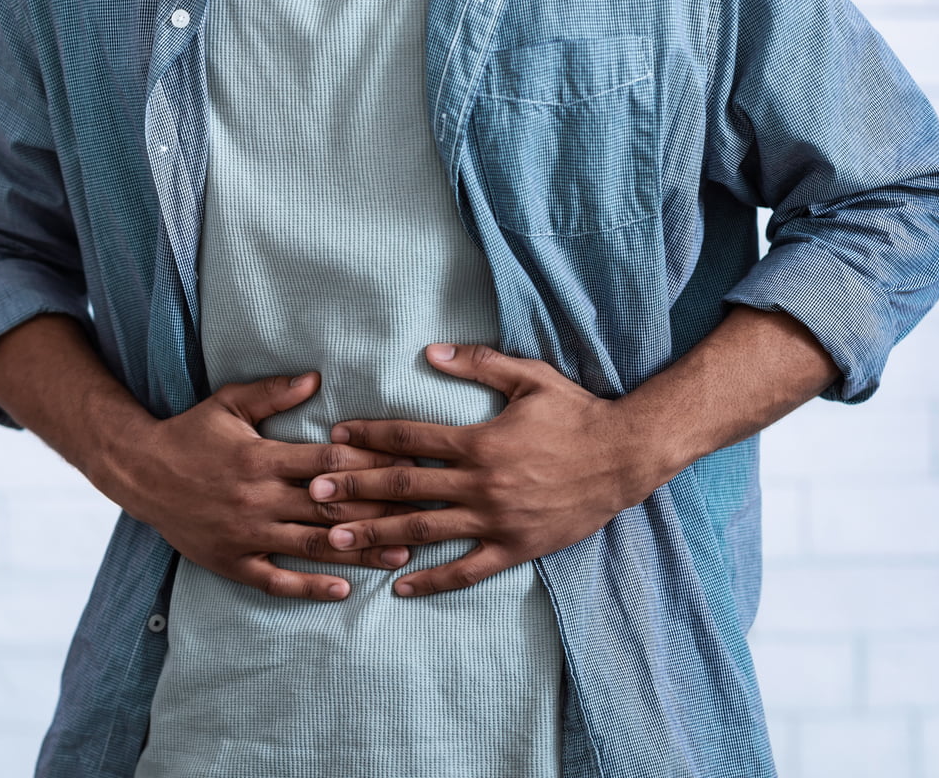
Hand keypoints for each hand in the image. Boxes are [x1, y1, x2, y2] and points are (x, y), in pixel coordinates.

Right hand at [93, 371, 417, 600]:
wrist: (137, 472)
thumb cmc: (189, 433)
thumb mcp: (227, 404)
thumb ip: (272, 392)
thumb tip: (317, 377)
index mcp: (261, 457)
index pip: (326, 463)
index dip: (369, 465)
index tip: (407, 465)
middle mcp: (257, 498)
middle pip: (329, 507)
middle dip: (379, 512)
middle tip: (423, 516)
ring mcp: (245, 533)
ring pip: (312, 546)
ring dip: (360, 552)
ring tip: (401, 555)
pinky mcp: (232, 560)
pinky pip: (275, 579)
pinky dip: (309, 587)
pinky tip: (343, 590)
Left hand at [308, 344, 683, 595]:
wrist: (625, 457)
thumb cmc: (576, 413)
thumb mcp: (531, 377)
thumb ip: (480, 364)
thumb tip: (431, 352)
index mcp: (478, 441)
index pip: (410, 437)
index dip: (369, 436)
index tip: (335, 437)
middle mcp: (480, 483)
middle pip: (404, 486)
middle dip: (355, 488)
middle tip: (314, 491)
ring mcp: (496, 519)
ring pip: (425, 530)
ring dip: (377, 534)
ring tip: (336, 540)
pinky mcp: (515, 547)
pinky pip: (467, 569)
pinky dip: (432, 580)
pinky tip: (400, 587)